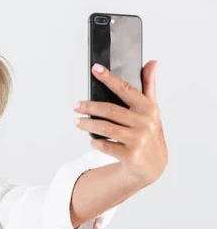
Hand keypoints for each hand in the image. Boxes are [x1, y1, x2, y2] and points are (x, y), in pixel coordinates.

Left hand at [73, 61, 167, 185]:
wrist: (152, 165)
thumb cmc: (149, 133)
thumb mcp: (151, 110)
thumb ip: (149, 86)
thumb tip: (152, 62)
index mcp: (149, 108)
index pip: (126, 89)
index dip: (110, 78)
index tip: (96, 69)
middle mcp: (145, 123)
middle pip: (111, 110)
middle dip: (90, 107)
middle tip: (76, 105)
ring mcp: (138, 140)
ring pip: (106, 128)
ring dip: (88, 124)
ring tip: (77, 121)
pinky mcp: (130, 155)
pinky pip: (106, 146)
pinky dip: (96, 142)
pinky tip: (92, 139)